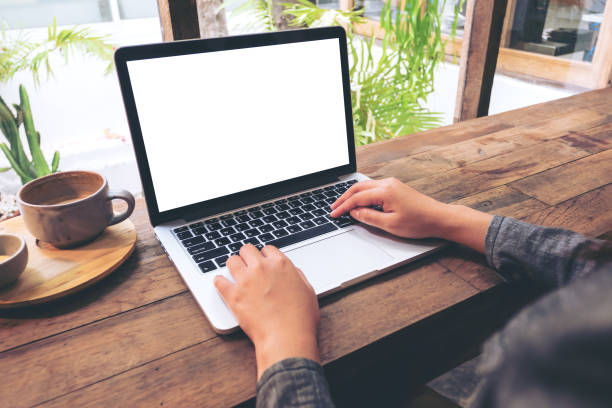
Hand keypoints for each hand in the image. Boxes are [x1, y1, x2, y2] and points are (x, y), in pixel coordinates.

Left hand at [214, 244, 319, 379]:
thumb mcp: (308, 291)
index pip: (267, 249)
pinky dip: (219, 282)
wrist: (287, 337)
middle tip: (247, 265)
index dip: (265, 256)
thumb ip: (297, 275)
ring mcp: (246, 281)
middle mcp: (262, 268)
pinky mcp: (233, 296)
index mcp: (281, 264)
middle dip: (248, 256)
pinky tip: (221, 283)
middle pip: (247, 249)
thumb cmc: (300, 319)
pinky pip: (219, 281)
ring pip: (232, 261)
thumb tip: (290, 271)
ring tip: (234, 272)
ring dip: (234, 265)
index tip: (263, 261)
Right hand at [330, 178, 492, 252]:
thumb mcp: (390, 224)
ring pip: (365, 186)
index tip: (334, 214)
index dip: (343, 207)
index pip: (357, 198)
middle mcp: (388, 183)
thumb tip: (354, 212)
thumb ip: (369, 217)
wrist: (439, 218)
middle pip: (358, 188)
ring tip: (342, 205)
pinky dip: (362, 194)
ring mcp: (392, 184)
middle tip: (333, 208)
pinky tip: (359, 201)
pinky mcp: (396, 187)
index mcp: (385, 191)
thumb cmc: (419, 222)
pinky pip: (374, 187)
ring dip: (352, 195)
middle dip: (344, 198)